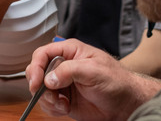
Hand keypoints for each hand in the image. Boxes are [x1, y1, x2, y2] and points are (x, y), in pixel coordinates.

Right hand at [26, 40, 159, 120]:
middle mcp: (64, 66)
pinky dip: (53, 109)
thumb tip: (48, 79)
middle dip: (40, 87)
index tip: (36, 82)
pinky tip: (66, 109)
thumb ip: (69, 71)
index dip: (36, 66)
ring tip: (64, 104)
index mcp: (70, 51)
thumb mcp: (93, 70)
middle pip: (37, 72)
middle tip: (51, 96)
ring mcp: (63, 83)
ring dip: (48, 100)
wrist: (124, 103)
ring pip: (40, 91)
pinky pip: (47, 104)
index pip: (43, 53)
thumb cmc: (115, 81)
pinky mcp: (64, 99)